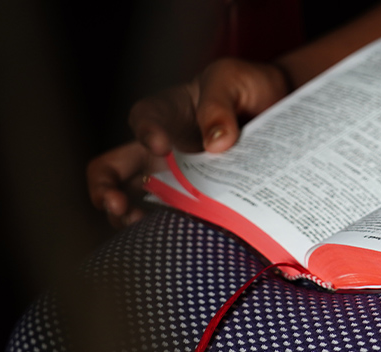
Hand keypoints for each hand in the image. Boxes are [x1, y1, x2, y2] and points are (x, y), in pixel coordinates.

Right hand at [87, 59, 291, 226]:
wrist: (277, 108)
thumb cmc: (246, 87)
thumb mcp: (232, 80)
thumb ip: (219, 104)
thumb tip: (217, 143)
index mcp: (166, 111)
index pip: (143, 119)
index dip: (145, 133)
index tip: (161, 145)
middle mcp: (160, 149)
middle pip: (112, 170)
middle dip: (104, 190)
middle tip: (117, 205)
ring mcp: (174, 179)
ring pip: (134, 203)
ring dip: (129, 219)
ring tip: (141, 229)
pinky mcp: (194, 201)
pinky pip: (172, 220)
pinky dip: (168, 233)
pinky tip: (177, 241)